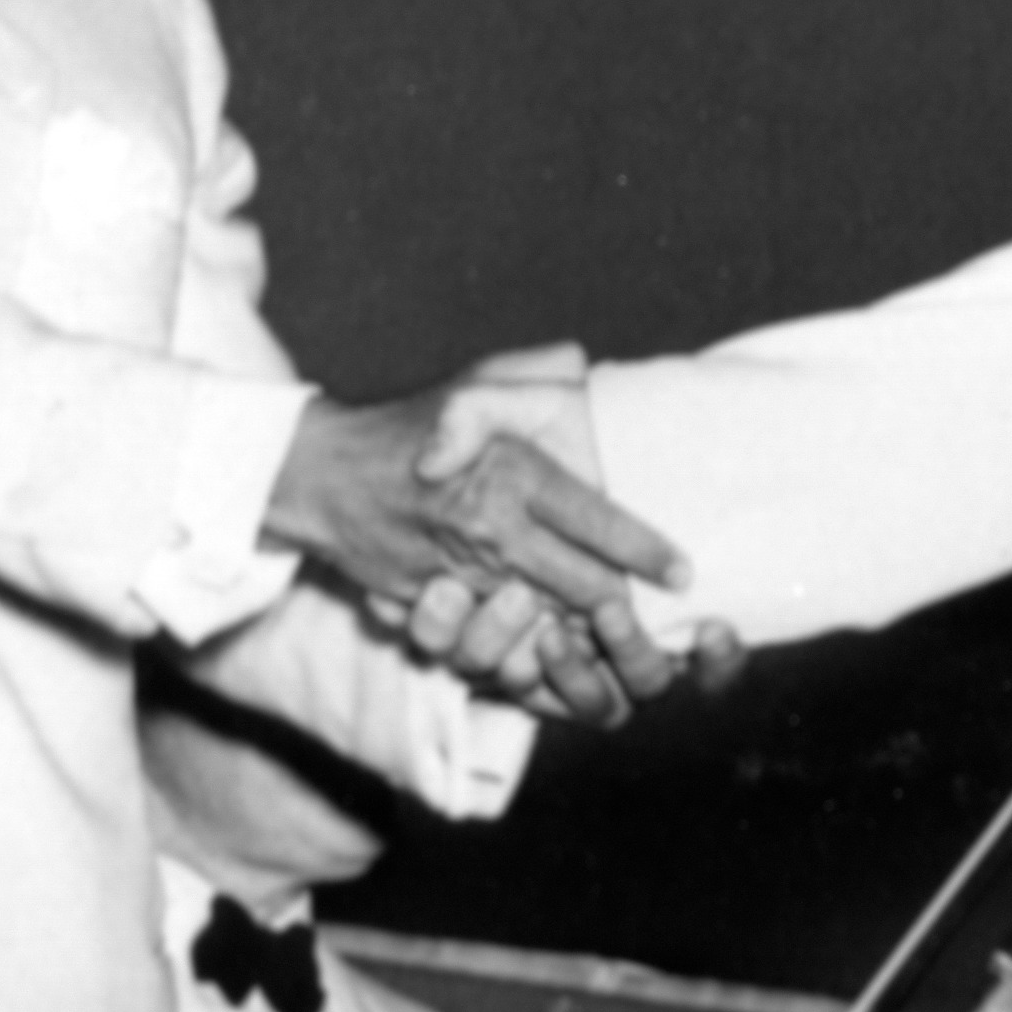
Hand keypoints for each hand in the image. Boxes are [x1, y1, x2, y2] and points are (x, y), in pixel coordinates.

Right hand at [264, 355, 700, 724]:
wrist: (328, 476)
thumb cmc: (410, 425)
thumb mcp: (471, 384)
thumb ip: (531, 373)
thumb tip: (583, 361)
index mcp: (512, 473)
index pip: (597, 520)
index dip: (646, 551)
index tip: (684, 571)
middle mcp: (493, 530)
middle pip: (584, 585)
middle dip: (626, 606)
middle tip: (664, 612)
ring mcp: (466, 575)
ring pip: (547, 620)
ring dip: (587, 636)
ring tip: (624, 638)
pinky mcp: (441, 605)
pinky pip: (500, 639)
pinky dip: (535, 650)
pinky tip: (567, 649)